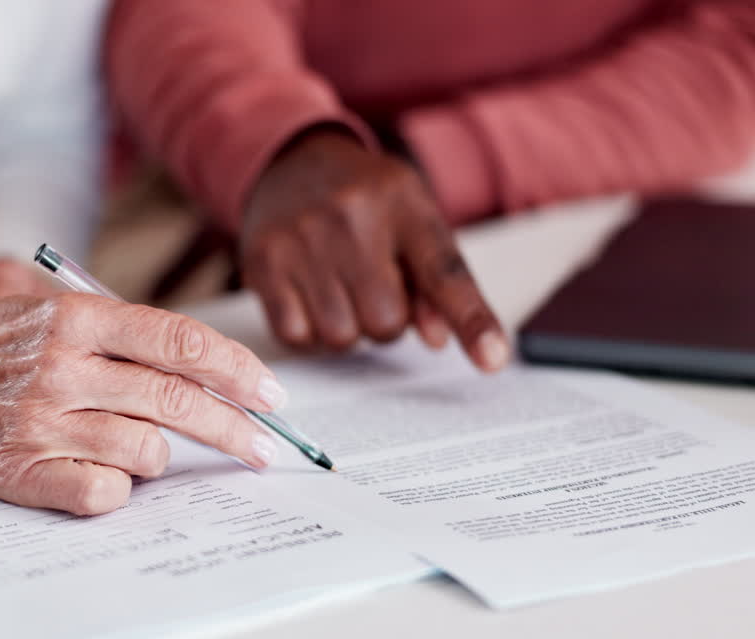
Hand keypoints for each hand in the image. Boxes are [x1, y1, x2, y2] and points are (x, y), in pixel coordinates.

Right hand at [0, 295, 286, 515]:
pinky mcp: (23, 473)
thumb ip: (120, 333)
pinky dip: (116, 490)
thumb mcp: (47, 309)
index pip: (181, 342)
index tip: (272, 395)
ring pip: (148, 453)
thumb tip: (208, 368)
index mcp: (75, 318)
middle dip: (235, 430)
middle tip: (262, 449)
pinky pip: (106, 495)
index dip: (239, 371)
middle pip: (179, 403)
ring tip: (126, 445)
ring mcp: (42, 424)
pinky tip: (98, 473)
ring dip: (155, 457)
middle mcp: (63, 368)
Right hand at [242, 129, 508, 370]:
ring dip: (346, 327)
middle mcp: (351, 216)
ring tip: (339, 288)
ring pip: (340, 337)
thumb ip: (435, 281)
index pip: (445, 273)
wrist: (291, 161)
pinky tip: (308, 297)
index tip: (491, 360)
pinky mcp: (263, 262)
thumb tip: (439, 340)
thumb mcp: (411, 221)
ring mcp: (301, 239)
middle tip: (371, 286)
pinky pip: (297, 336)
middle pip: (386, 322)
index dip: (471, 322)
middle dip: (384, 319)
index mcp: (403, 202)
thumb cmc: (364, 201)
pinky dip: (307, 331)